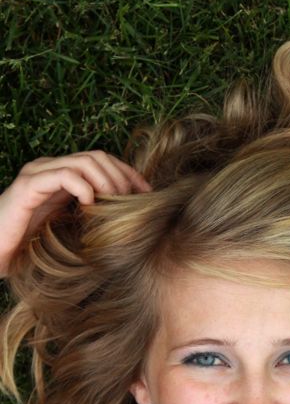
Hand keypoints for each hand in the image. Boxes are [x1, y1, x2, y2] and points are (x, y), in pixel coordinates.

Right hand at [0, 151, 151, 277]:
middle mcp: (50, 169)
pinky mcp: (27, 187)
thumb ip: (91, 218)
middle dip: (121, 176)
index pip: (102, 161)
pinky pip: (62, 175)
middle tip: (131, 201)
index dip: (128, 173)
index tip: (147, 194)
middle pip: (97, 156)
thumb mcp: (70, 229)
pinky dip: (82, 187)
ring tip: (113, 203)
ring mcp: (37, 174)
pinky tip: (90, 206)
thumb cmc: (30, 247)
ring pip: (83, 161)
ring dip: (106, 181)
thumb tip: (125, 223)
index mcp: (62, 176)